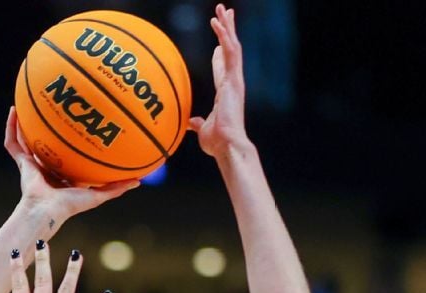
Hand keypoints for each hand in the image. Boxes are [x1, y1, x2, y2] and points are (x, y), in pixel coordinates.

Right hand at [5, 107, 139, 223]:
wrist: (47, 210)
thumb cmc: (70, 206)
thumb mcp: (98, 195)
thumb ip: (116, 187)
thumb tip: (139, 181)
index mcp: (62, 173)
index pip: (65, 154)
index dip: (69, 141)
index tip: (78, 125)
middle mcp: (46, 166)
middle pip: (45, 142)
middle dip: (46, 127)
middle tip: (53, 107)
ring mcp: (32, 164)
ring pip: (26, 138)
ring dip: (25, 122)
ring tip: (26, 103)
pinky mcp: (21, 163)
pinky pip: (13, 142)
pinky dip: (11, 127)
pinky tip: (14, 110)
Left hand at [189, 4, 250, 158]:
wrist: (226, 146)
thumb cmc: (217, 142)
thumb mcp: (202, 130)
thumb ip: (197, 124)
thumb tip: (190, 123)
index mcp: (225, 93)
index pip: (223, 70)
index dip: (220, 56)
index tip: (218, 45)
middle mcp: (233, 83)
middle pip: (231, 52)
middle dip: (228, 32)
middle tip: (225, 14)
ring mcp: (235, 80)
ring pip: (234, 46)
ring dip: (228, 27)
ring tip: (223, 9)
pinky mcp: (235, 79)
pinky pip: (232, 52)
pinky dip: (225, 35)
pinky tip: (219, 22)